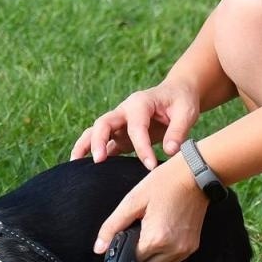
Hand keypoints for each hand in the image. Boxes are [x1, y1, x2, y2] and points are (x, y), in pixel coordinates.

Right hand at [70, 79, 200, 170]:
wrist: (177, 93)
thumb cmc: (181, 101)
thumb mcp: (186, 112)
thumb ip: (178, 131)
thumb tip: (170, 151)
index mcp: (140, 103)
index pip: (136, 127)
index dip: (142, 147)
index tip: (150, 165)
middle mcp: (124, 111)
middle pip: (104, 123)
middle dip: (99, 141)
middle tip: (99, 160)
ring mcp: (119, 122)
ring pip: (95, 131)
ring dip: (85, 145)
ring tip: (75, 163)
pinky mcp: (120, 134)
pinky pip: (103, 143)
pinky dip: (92, 153)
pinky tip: (84, 169)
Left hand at [93, 157, 208, 261]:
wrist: (195, 175)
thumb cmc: (164, 183)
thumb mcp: (133, 200)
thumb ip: (113, 226)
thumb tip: (98, 248)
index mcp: (156, 239)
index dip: (121, 256)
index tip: (118, 249)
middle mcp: (172, 249)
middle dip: (134, 260)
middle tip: (132, 240)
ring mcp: (184, 251)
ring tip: (144, 240)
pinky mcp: (192, 248)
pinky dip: (161, 258)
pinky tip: (157, 242)